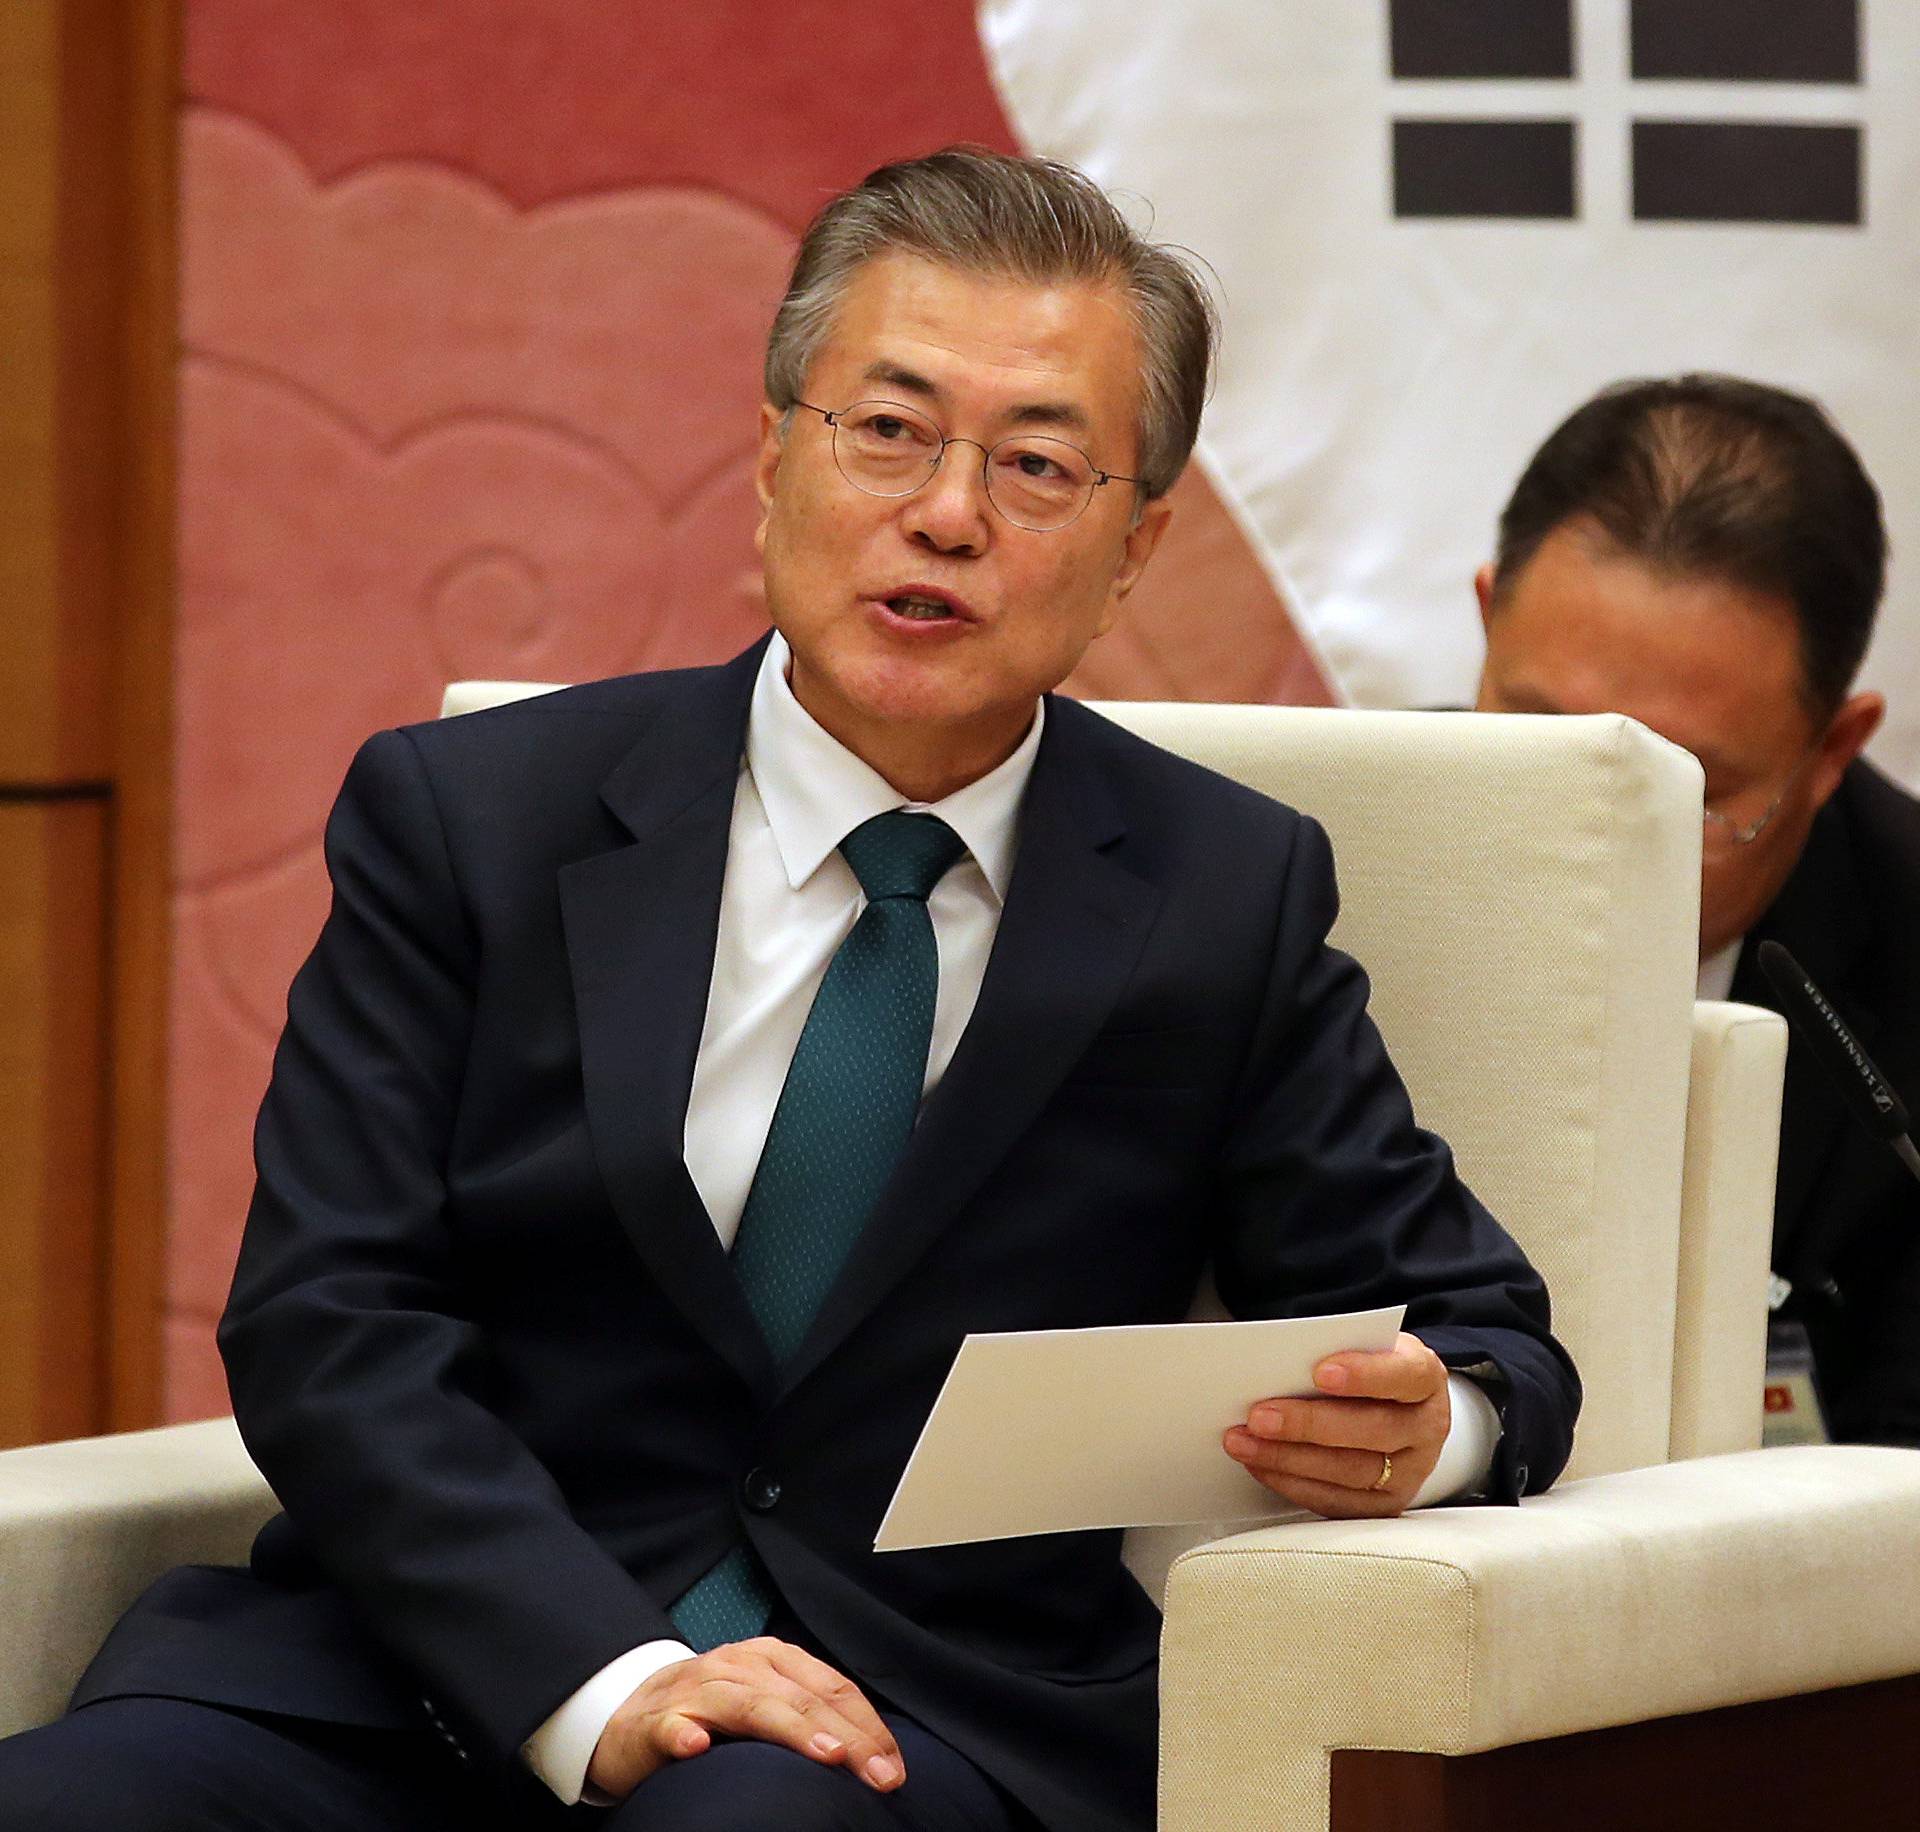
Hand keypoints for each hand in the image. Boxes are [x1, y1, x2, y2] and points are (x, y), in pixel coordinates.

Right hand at [585, 1636, 904, 1801]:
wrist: (625, 1713)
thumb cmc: (708, 1712)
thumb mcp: (762, 1704)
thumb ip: (806, 1716)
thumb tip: (870, 1754)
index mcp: (770, 1660)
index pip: (830, 1687)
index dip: (867, 1725)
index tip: (895, 1767)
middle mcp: (736, 1666)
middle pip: (799, 1697)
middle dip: (847, 1736)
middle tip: (881, 1774)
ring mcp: (694, 1691)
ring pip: (747, 1705)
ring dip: (788, 1728)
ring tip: (826, 1754)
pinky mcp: (654, 1723)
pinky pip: (670, 1727)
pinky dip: (684, 1734)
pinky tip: (698, 1746)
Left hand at [1222, 1331, 1450, 1517]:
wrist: (1400, 1409)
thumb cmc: (1371, 1369)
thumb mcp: (1365, 1347)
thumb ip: (1333, 1350)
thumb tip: (1274, 1362)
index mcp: (1425, 1378)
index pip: (1403, 1375)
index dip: (1365, 1375)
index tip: (1320, 1372)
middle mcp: (1426, 1429)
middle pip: (1373, 1430)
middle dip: (1309, 1425)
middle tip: (1259, 1416)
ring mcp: (1411, 1472)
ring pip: (1352, 1472)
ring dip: (1290, 1459)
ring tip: (1245, 1443)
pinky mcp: (1386, 1504)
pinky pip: (1339, 1502)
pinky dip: (1293, 1485)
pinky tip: (1261, 1466)